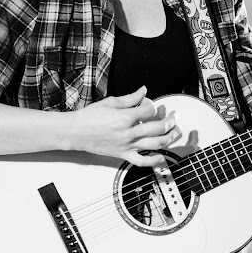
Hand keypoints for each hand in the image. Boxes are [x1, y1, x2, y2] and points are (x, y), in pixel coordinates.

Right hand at [65, 86, 179, 166]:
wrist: (76, 132)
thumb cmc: (90, 116)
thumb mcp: (111, 102)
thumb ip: (130, 98)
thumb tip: (144, 90)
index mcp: (126, 117)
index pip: (149, 110)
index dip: (152, 105)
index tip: (149, 104)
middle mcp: (129, 132)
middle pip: (158, 127)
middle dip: (170, 121)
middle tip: (175, 117)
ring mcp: (128, 145)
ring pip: (155, 144)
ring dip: (169, 138)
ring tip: (175, 132)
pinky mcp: (124, 155)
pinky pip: (142, 161)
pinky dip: (154, 161)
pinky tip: (162, 157)